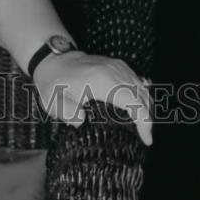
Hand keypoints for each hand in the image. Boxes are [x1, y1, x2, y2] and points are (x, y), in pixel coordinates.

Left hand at [32, 51, 151, 145]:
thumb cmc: (54, 82)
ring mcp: (117, 65)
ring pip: (143, 88)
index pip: (133, 103)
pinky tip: (138, 110)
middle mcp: (114, 71)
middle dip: (148, 119)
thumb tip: (80, 121)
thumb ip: (66, 112)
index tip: (146, 140)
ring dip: (147, 108)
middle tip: (144, 138)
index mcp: (102, 81)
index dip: (144, 122)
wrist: (51, 58)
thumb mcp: (53, 101)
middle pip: (142, 97)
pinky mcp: (117, 64)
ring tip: (143, 128)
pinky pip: (137, 81)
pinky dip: (141, 96)